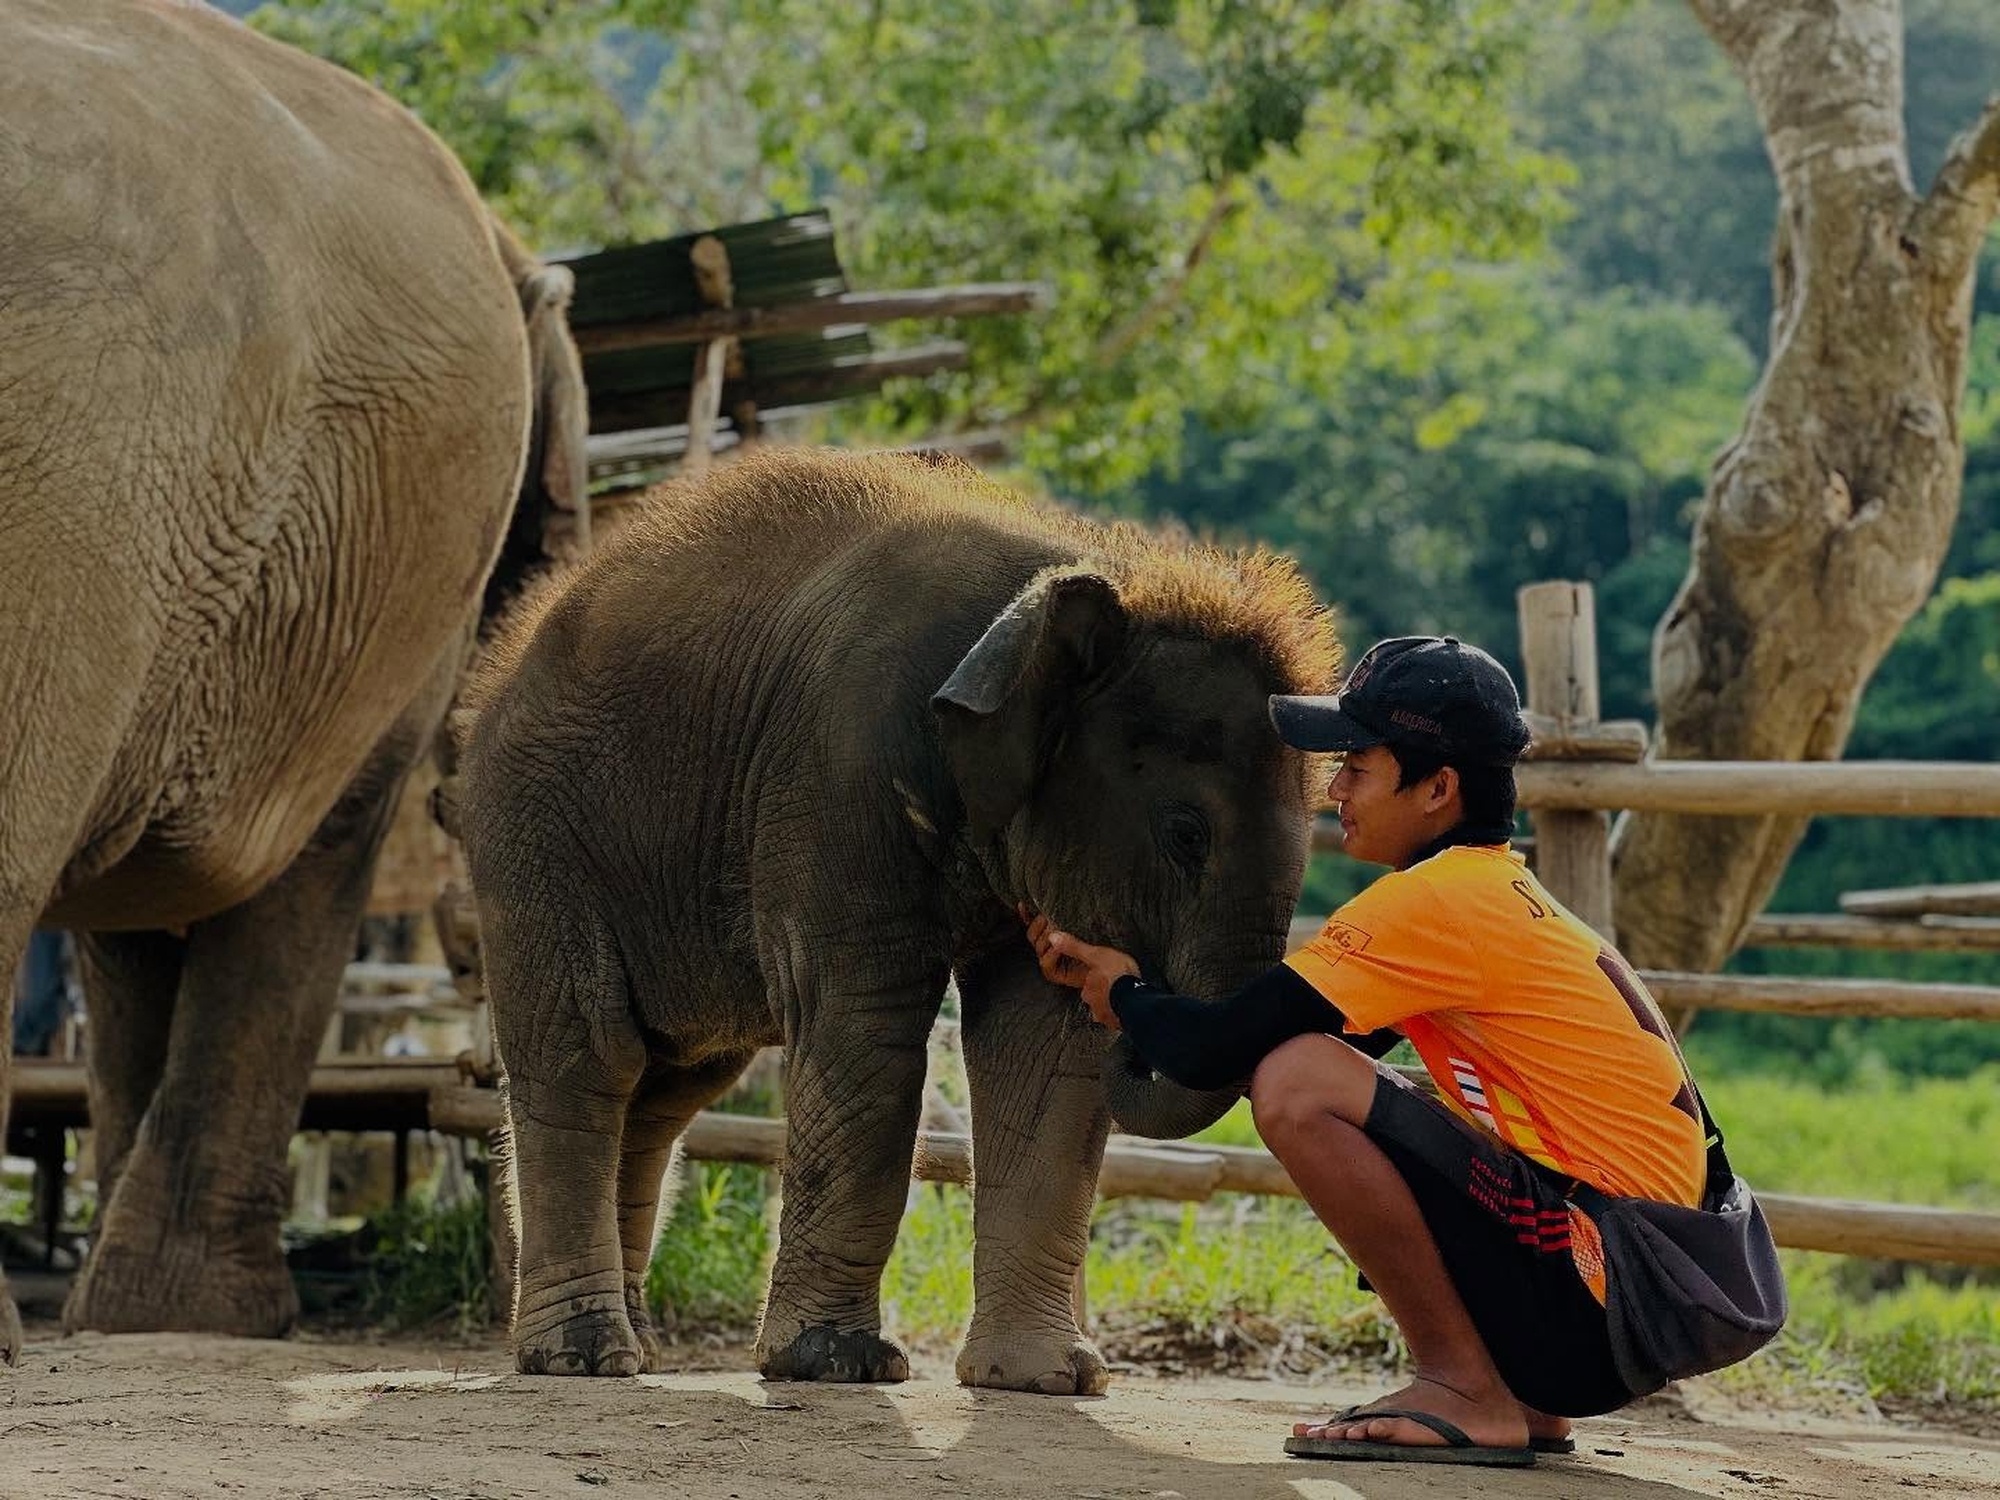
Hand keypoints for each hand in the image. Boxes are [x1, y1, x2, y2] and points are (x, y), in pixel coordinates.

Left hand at [1020, 905, 1139, 1028]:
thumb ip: (1074, 948)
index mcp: (1088, 989)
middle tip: (1115, 987)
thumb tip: (1053, 939)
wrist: (1137, 1000)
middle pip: (1097, 1000)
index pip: (1088, 986)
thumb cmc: (1117, 977)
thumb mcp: (1095, 955)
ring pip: (1107, 1010)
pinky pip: (1119, 1019)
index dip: (1096, 981)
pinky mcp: (1120, 1023)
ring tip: (1125, 997)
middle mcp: (1094, 1006)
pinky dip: (1123, 1014)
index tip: (1105, 978)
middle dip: (1104, 994)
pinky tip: (1131, 1008)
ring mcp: (1107, 1016)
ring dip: (1114, 1004)